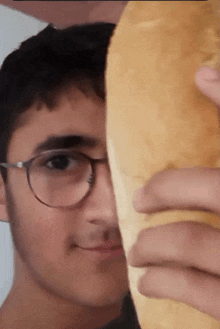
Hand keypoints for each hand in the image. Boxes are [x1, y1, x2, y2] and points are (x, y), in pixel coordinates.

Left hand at [128, 66, 219, 319]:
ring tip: (137, 249)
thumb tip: (206, 74)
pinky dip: (165, 282)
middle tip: (141, 199)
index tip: (201, 77)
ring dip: (154, 243)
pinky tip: (146, 282)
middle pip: (215, 189)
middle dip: (169, 189)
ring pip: (194, 241)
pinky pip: (199, 291)